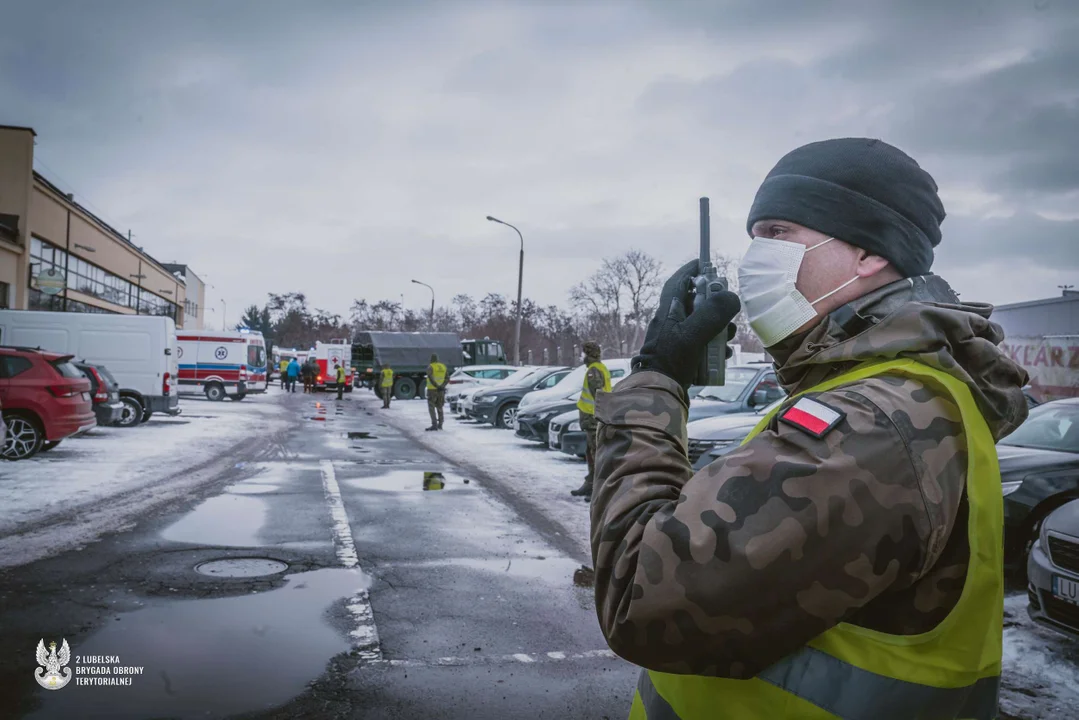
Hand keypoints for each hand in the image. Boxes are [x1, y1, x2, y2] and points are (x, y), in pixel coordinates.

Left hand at [633, 259, 740, 388]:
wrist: (658, 394)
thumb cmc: (671, 361)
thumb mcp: (693, 334)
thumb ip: (713, 313)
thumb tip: (731, 296)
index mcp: (668, 311)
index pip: (678, 283)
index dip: (691, 271)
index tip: (705, 263)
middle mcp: (671, 323)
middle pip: (696, 304)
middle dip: (716, 306)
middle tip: (729, 311)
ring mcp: (677, 340)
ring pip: (703, 326)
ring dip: (720, 329)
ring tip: (729, 337)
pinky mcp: (683, 357)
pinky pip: (703, 346)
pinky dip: (715, 348)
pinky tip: (724, 355)